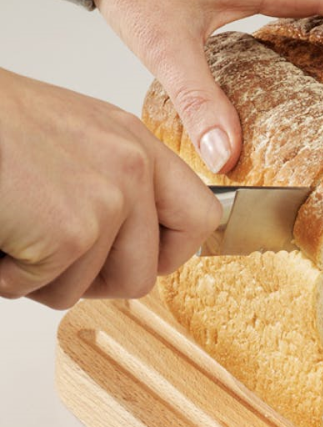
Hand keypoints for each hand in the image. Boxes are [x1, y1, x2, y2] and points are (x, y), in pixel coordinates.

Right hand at [0, 68, 221, 308]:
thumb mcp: (75, 137)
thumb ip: (114, 180)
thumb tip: (138, 241)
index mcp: (137, 144)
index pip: (200, 217)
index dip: (168, 254)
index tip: (138, 260)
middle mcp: (133, 168)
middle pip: (147, 272)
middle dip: (95, 282)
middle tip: (50, 258)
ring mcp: (108, 199)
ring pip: (92, 288)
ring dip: (43, 278)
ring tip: (14, 233)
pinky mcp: (72, 231)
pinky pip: (48, 288)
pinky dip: (10, 277)